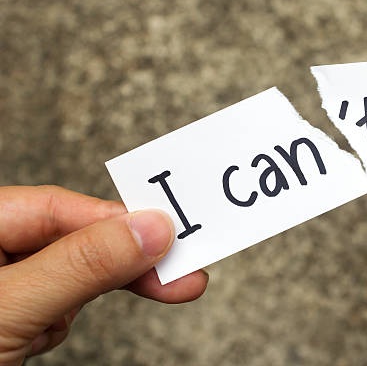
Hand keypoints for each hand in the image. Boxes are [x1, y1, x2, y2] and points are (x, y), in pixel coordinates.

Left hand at [0, 186, 207, 365]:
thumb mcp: (12, 307)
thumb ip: (80, 265)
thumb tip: (150, 229)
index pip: (58, 207)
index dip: (118, 218)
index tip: (169, 232)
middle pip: (74, 238)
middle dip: (125, 261)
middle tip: (181, 274)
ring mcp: (8, 283)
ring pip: (75, 272)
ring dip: (108, 289)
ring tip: (156, 293)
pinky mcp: (18, 314)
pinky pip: (63, 301)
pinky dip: (73, 316)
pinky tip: (64, 327)